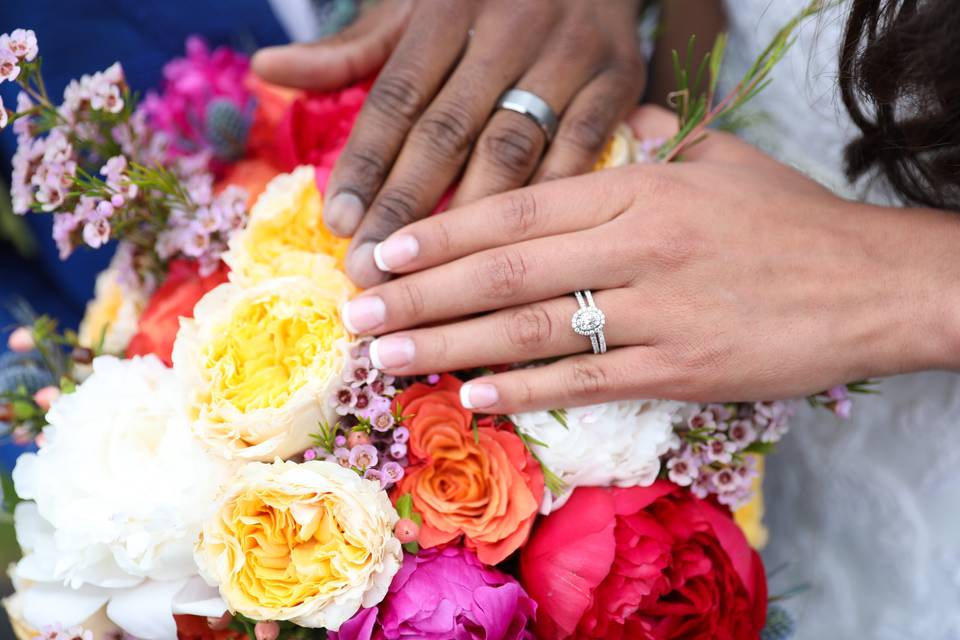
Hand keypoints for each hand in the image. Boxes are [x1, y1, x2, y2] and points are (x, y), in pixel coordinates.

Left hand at [253, 0, 645, 286]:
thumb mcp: (414, 9)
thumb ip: (349, 50)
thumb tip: (268, 69)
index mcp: (448, 9)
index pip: (397, 96)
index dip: (366, 162)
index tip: (339, 225)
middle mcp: (508, 30)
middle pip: (447, 130)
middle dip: (404, 206)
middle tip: (370, 272)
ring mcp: (568, 56)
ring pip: (510, 150)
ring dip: (466, 222)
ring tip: (429, 282)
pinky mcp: (619, 82)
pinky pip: (580, 154)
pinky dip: (545, 208)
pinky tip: (513, 259)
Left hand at [338, 106, 959, 412]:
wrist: (872, 282)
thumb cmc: (789, 221)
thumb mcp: (719, 161)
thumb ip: (652, 143)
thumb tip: (609, 121)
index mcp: (638, 186)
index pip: (515, 207)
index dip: (441, 231)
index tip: (382, 252)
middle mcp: (638, 243)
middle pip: (504, 270)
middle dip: (420, 294)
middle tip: (358, 315)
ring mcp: (657, 308)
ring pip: (532, 328)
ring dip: (450, 345)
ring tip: (390, 358)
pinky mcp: (681, 366)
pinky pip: (585, 378)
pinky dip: (524, 388)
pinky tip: (471, 394)